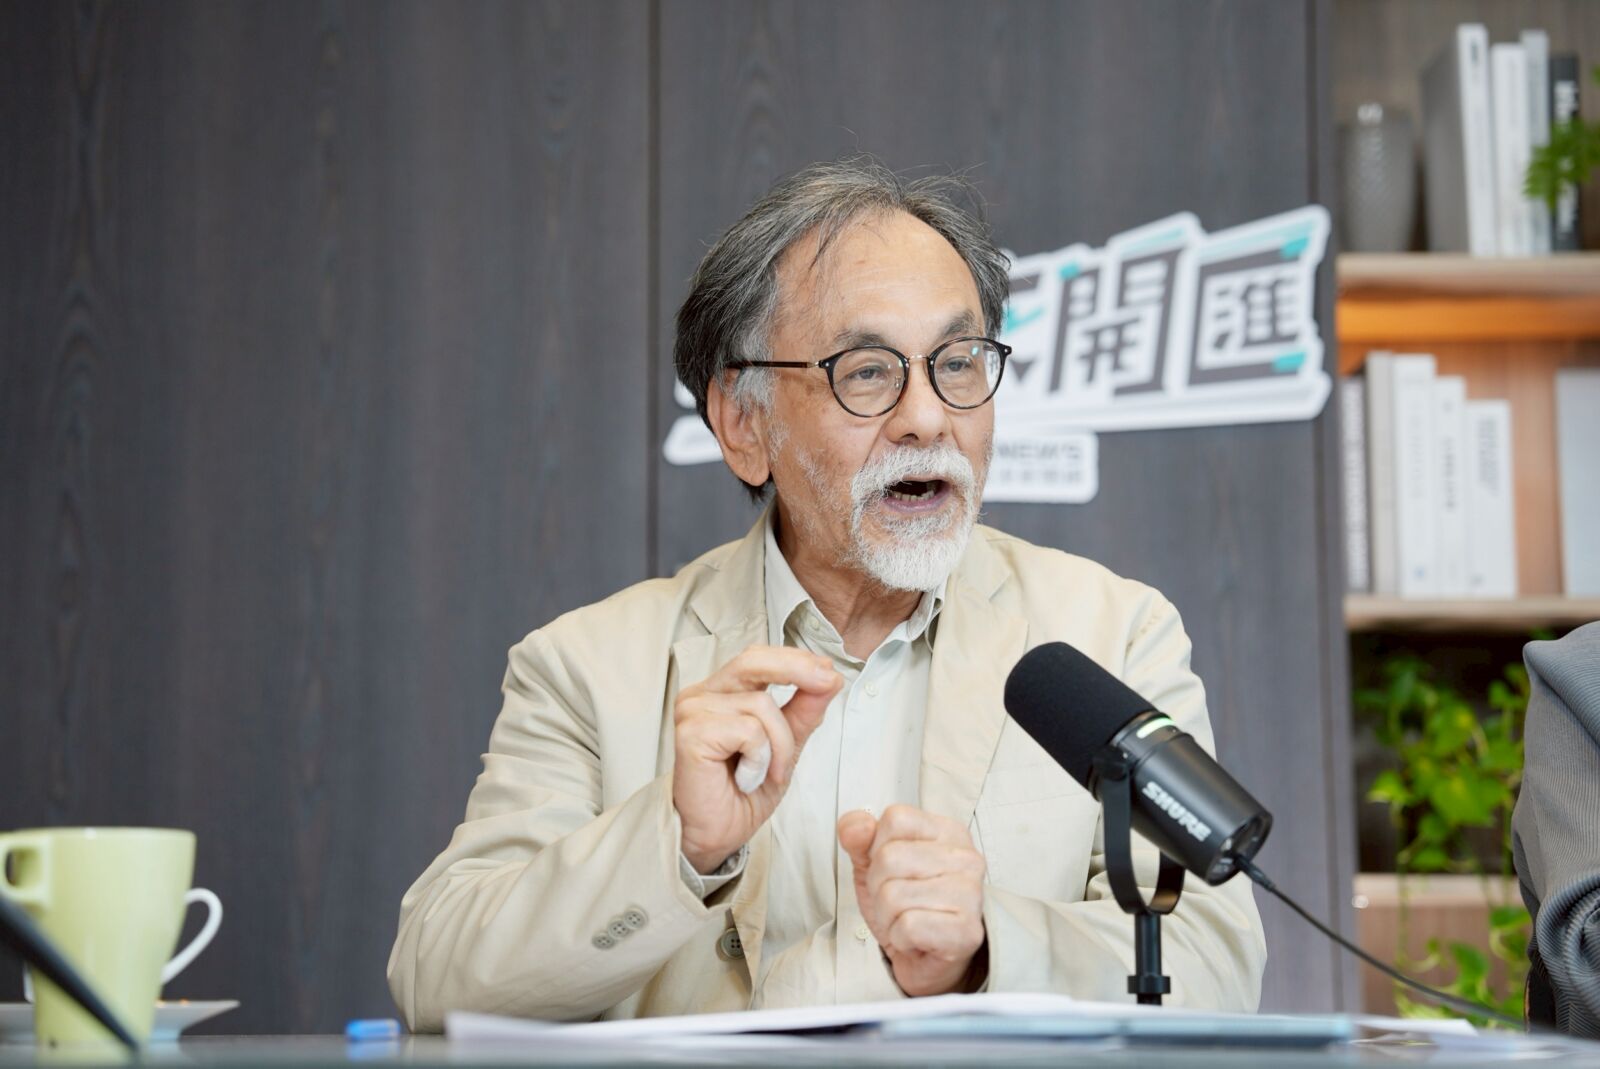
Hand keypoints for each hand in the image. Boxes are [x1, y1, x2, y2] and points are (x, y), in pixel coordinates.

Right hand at [673, 645, 842, 873]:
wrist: (717, 835)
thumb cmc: (742, 793)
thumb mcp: (785, 747)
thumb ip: (803, 711)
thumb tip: (829, 678)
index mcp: (722, 692)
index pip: (758, 658)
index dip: (795, 659)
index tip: (828, 671)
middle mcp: (702, 695)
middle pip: (753, 661)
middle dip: (796, 669)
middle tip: (828, 682)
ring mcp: (693, 711)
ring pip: (762, 705)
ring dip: (779, 746)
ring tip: (765, 773)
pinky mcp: (692, 733)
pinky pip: (749, 731)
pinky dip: (760, 758)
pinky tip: (745, 778)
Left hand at [837, 805, 987, 996]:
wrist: (929, 962)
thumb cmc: (907, 907)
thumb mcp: (874, 864)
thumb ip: (859, 838)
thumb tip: (854, 827)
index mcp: (947, 832)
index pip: (895, 818)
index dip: (878, 848)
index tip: (893, 871)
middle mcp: (966, 859)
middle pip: (889, 858)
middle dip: (879, 887)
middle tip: (898, 903)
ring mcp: (971, 894)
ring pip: (893, 895)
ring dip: (888, 916)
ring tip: (907, 920)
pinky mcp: (966, 932)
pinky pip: (907, 926)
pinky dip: (899, 937)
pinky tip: (916, 939)